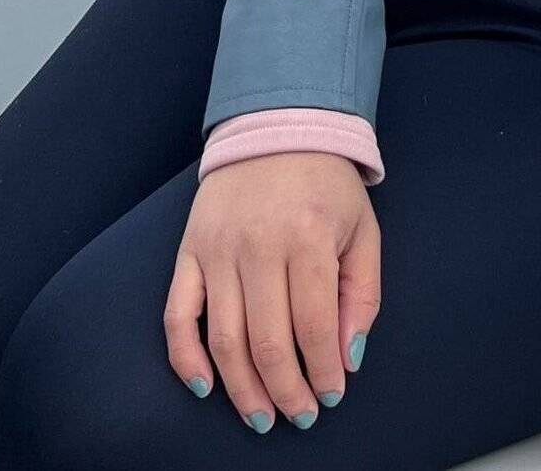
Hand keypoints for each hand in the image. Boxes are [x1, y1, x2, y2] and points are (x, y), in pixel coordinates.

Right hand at [165, 151, 379, 432]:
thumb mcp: (363, 230)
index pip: (313, 327)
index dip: (323, 372)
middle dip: (286, 391)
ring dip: (242, 389)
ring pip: (224, 339)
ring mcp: (218, 249)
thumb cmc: (327, 184)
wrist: (278, 125)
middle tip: (299, 415)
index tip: (331, 395)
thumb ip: (362, 295)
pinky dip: (186, 358)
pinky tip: (207, 387)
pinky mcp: (189, 250)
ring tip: (262, 416)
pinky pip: (177, 315)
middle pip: (267, 342)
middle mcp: (258, 244)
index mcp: (308, 237)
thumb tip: (347, 358)